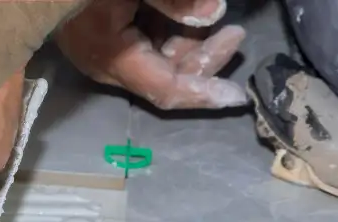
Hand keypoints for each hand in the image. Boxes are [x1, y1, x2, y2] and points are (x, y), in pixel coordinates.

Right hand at [56, 0, 248, 109]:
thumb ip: (174, 1)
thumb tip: (214, 14)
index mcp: (113, 56)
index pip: (165, 88)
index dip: (202, 93)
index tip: (236, 96)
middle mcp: (107, 65)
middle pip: (166, 77)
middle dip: (203, 59)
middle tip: (235, 34)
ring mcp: (102, 54)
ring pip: (157, 61)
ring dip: (189, 43)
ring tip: (212, 15)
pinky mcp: (101, 41)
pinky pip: (143, 47)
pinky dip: (168, 33)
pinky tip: (183, 13)